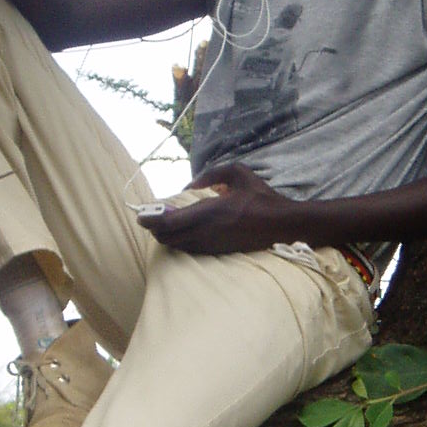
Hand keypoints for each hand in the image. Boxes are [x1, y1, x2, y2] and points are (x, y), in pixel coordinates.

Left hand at [138, 162, 301, 255]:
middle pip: (167, 237)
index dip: (150, 219)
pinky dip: (180, 241)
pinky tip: (183, 231)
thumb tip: (190, 185)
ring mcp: (211, 245)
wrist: (284, 226)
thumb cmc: (262, 198)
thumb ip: (211, 174)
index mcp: (209, 212)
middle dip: (155, 228)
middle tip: (152, 217)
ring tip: (164, 223)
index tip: (142, 214)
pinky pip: (189, 249)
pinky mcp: (217, 253)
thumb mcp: (238, 173)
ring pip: (177, 245)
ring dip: (166, 235)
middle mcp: (206, 232)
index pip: (168, 222)